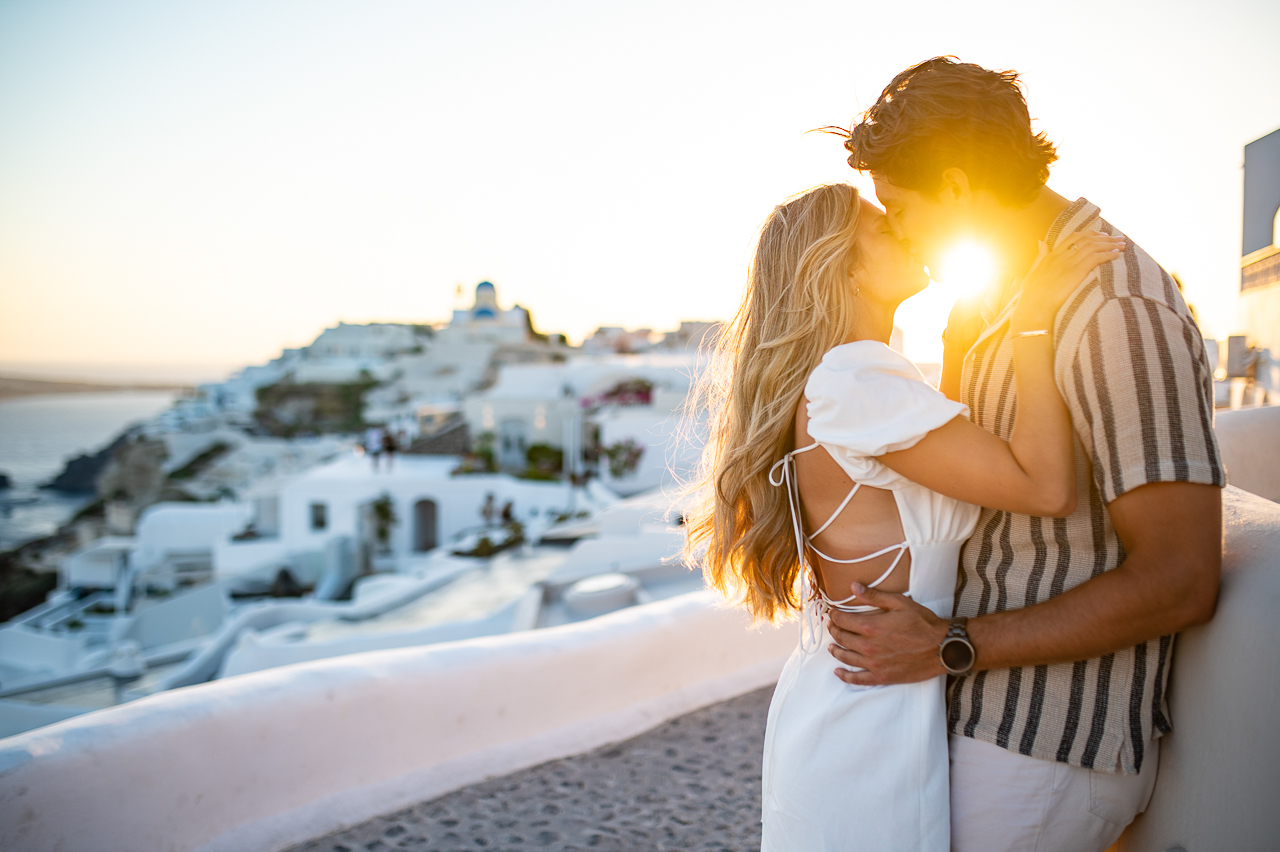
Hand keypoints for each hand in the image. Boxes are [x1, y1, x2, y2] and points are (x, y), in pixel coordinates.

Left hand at [826, 583, 950, 685]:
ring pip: (846, 657)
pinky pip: (858, 679)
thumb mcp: (900, 603)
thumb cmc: (924, 624)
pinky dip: (845, 676)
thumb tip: (854, 587)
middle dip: (834, 630)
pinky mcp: (882, 677)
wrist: (943, 648)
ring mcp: (874, 664)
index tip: (833, 612)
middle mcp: (869, 646)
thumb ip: (874, 596)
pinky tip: (838, 672)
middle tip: (832, 625)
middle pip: (842, 638)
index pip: (842, 620)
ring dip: (836, 650)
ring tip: (832, 645)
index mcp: (871, 626)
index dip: (834, 615)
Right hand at [1012, 230, 1124, 332]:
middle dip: (1105, 237)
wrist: (1035, 306)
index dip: (1090, 234)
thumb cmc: (1032, 294)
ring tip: (1122, 245)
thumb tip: (1041, 242)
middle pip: (1087, 239)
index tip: (1102, 235)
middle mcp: (1061, 256)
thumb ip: (1040, 256)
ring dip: (1110, 244)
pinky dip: (1108, 255)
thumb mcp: (1033, 271)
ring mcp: (1069, 263)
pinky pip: (1096, 258)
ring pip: (1094, 246)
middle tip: (1118, 239)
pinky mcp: (1076, 272)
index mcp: (1052, 255)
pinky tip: (1116, 255)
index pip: (1074, 237)